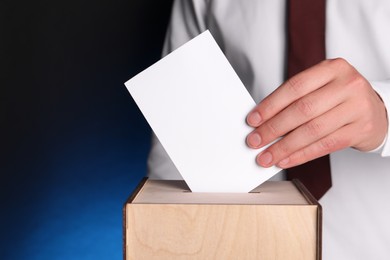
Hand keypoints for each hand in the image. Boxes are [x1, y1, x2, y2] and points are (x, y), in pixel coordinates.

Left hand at [246, 58, 387, 168]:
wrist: (376, 111)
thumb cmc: (341, 98)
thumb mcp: (323, 87)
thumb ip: (296, 99)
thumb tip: (262, 121)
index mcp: (333, 68)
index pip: (294, 86)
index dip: (270, 105)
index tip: (253, 120)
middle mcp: (347, 85)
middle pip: (302, 109)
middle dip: (273, 128)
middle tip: (255, 141)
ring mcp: (357, 108)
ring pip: (312, 130)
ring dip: (284, 147)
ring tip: (266, 156)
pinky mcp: (360, 130)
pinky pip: (324, 146)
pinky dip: (301, 155)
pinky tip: (286, 160)